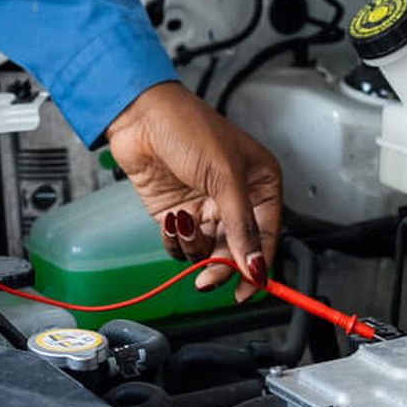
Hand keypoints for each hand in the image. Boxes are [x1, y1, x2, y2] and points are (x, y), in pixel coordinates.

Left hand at [105, 81, 282, 296]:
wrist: (140, 115)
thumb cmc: (187, 126)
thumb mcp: (223, 176)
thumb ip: (241, 225)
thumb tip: (255, 266)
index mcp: (260, 184)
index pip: (265, 237)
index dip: (257, 267)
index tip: (247, 292)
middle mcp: (235, 199)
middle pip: (236, 251)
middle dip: (220, 264)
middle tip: (208, 277)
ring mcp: (205, 206)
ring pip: (207, 252)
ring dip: (193, 247)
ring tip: (183, 224)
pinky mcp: (178, 213)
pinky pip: (181, 245)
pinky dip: (174, 240)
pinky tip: (171, 218)